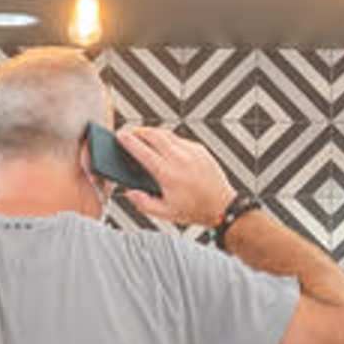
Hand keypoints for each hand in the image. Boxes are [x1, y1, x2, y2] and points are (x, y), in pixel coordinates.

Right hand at [119, 125, 233, 230]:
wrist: (222, 206)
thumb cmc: (195, 210)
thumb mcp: (165, 213)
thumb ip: (144, 203)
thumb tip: (130, 192)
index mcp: (168, 174)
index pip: (142, 151)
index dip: (129, 141)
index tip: (120, 136)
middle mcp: (180, 159)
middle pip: (154, 135)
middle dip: (139, 131)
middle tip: (131, 133)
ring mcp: (191, 152)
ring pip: (167, 133)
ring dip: (153, 132)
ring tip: (145, 136)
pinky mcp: (200, 150)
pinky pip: (180, 139)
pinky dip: (169, 139)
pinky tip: (165, 146)